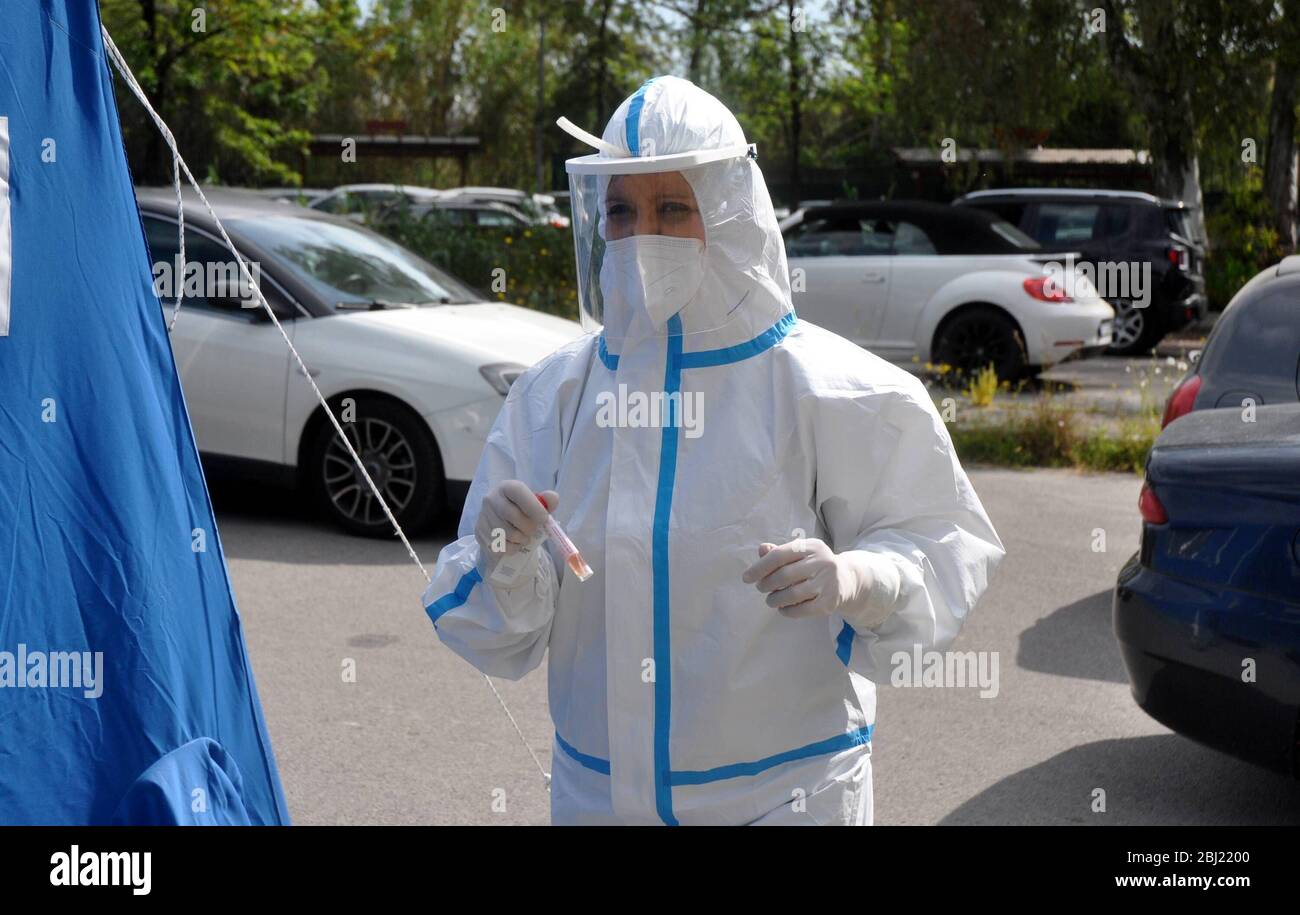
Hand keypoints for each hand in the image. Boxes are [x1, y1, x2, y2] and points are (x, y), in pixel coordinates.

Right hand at [475, 480, 557, 574]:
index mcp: (506, 487)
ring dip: (521, 539)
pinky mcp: (479, 533)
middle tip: (534, 530)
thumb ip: (546, 501)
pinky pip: (500, 546)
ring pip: (508, 534)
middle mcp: (491, 499)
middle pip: (514, 516)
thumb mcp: (534, 503)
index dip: (534, 506)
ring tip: (524, 537)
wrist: (500, 524)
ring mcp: (482, 516)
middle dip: (529, 527)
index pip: (518, 491)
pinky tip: (514, 543)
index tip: (544, 519)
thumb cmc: (521, 511)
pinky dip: (512, 548)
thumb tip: (553, 499)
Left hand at [743, 538, 893, 627]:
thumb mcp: (801, 554)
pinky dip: (787, 611)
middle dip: (766, 584)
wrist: (848, 580)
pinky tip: (783, 609)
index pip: (780, 555)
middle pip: (784, 575)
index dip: (760, 567)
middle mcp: (822, 562)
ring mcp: (828, 582)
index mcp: (812, 546)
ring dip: (775, 599)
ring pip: (791, 594)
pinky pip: (802, 610)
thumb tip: (762, 549)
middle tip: (760, 588)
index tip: (747, 578)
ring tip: (770, 600)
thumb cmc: (816, 566)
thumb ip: (780, 552)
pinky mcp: (830, 602)